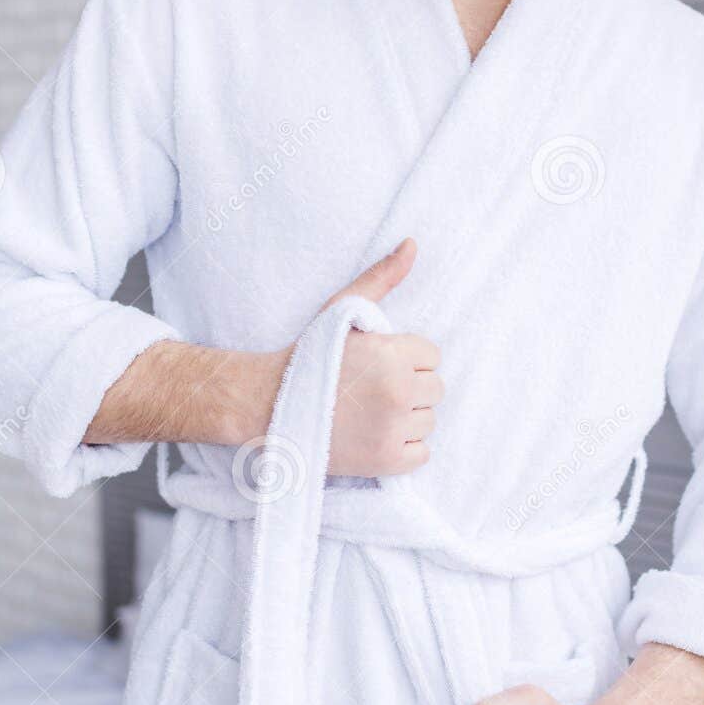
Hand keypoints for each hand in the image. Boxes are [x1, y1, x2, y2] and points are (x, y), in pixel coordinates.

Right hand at [318, 238, 442, 476]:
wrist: (268, 405)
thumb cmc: (307, 356)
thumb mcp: (342, 311)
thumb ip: (382, 278)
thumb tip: (413, 243)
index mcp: (393, 353)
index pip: (431, 355)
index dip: (405, 358)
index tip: (377, 364)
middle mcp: (399, 391)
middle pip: (435, 389)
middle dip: (409, 387)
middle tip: (373, 390)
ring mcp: (393, 429)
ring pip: (429, 421)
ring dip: (407, 418)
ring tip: (371, 412)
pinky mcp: (387, 461)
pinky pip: (422, 453)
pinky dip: (403, 448)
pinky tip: (375, 435)